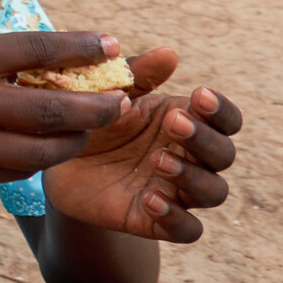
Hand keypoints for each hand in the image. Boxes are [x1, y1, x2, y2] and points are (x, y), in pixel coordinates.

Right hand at [0, 31, 129, 197]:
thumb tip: (45, 63)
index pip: (36, 49)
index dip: (82, 48)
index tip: (112, 46)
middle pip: (52, 109)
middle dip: (97, 108)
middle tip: (122, 103)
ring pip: (41, 150)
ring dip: (74, 142)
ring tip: (86, 132)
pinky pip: (14, 171)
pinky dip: (37, 161)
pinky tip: (42, 150)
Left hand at [42, 48, 238, 242]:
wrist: (57, 159)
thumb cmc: (94, 119)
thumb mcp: (110, 92)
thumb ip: (138, 75)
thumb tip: (169, 53)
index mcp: (187, 122)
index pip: (226, 119)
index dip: (220, 110)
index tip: (199, 96)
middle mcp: (191, 158)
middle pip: (224, 155)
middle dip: (204, 139)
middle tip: (173, 123)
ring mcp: (177, 190)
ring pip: (213, 192)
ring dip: (193, 176)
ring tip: (157, 160)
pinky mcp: (156, 220)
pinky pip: (188, 229)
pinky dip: (177, 218)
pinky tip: (151, 199)